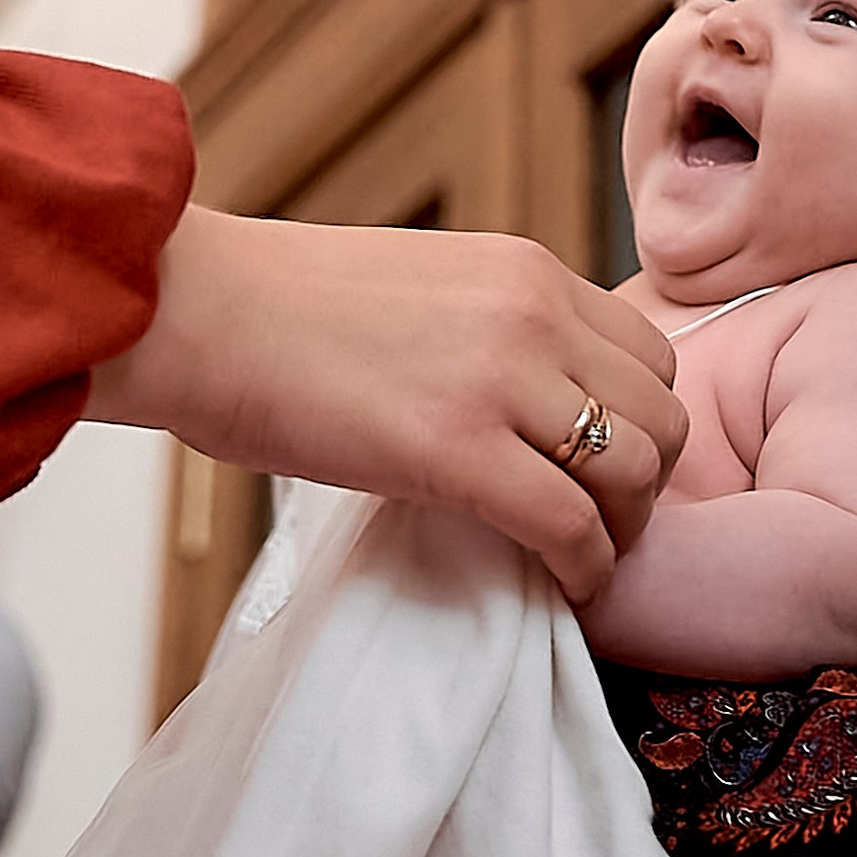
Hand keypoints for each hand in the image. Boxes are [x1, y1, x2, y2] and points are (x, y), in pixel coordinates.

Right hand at [87, 209, 686, 607]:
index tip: (608, 467)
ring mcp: (501, 380)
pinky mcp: (458, 451)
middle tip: (605, 523)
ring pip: (635, 471)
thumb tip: (514, 400)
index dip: (642, 422)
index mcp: (524, 271)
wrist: (194, 310)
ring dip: (623, 528)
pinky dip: (585, 568)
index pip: (649, 353)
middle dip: (647, 481)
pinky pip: (570, 525)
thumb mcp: (417, 288)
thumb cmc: (275, 309)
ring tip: (585, 557)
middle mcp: (532, 314)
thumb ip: (487, 330)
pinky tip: (564, 586)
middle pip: (661, 414)